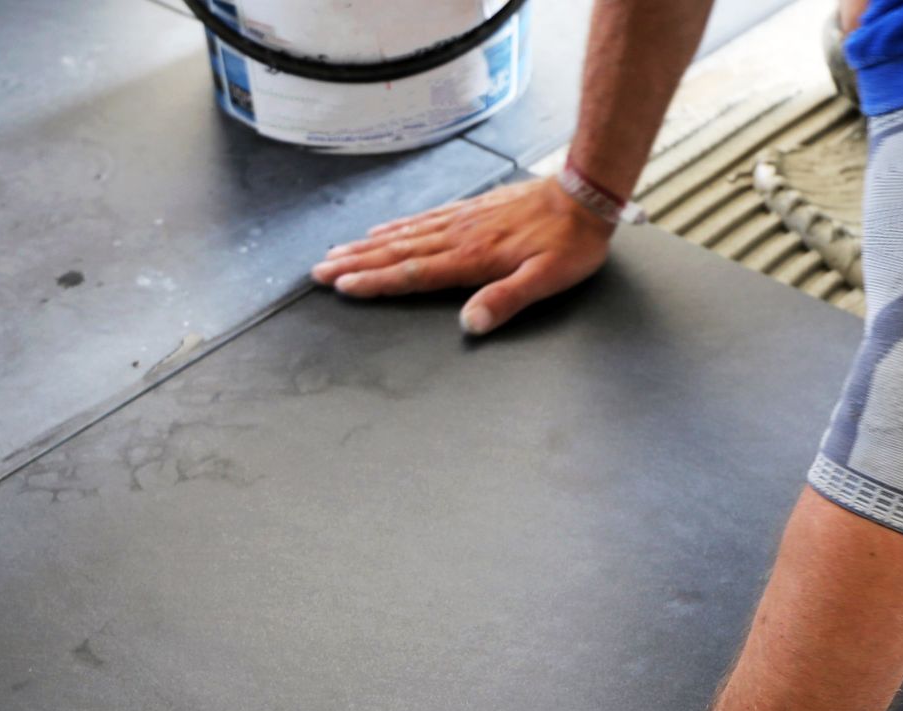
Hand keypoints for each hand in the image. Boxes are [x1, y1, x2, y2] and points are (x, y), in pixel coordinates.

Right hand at [311, 177, 613, 335]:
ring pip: (405, 234)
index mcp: (472, 258)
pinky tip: (381, 229)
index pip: (414, 273)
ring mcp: (462, 220)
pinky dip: (397, 226)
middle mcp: (459, 237)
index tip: (343, 286)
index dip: (376, 281)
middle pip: (398, 252)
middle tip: (319, 270)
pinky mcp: (471, 210)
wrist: (583, 194)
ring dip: (367, 245)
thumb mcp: (547, 280)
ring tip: (337, 251)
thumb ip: (506, 300)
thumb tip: (470, 324)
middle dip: (356, 263)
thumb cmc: (570, 243)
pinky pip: (424, 219)